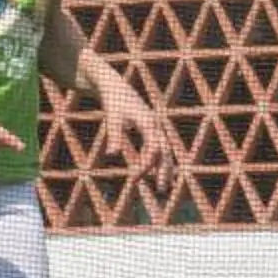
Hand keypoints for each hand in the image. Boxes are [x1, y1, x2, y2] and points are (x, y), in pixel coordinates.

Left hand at [96, 78, 178, 196]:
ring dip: (165, 168)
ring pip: (165, 151)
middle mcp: (156, 125)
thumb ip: (114, 136)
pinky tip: (156, 175)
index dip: (146, 164)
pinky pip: (160, 149)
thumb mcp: (112, 118)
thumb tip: (111, 155)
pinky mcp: (152, 130)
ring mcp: (156, 127)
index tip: (134, 179)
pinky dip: (159, 162)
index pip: (153, 147)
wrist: (116, 88)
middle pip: (165, 151)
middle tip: (161, 189)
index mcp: (148, 121)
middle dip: (165, 170)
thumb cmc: (113, 103)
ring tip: (163, 188)